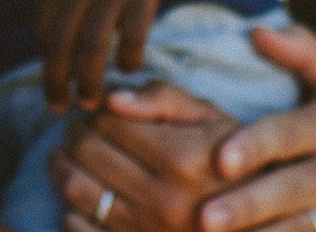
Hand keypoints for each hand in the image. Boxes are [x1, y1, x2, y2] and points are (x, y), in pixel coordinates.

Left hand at [36, 0, 174, 109]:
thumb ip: (58, 5)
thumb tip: (48, 50)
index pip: (43, 33)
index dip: (46, 64)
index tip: (53, 90)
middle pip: (61, 44)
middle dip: (58, 82)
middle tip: (63, 109)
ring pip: (91, 45)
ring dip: (88, 78)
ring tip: (90, 101)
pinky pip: (131, 34)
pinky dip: (127, 56)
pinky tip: (127, 67)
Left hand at [49, 81, 240, 230]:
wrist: (254, 221)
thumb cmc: (236, 165)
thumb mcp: (214, 122)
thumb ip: (164, 100)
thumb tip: (112, 97)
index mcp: (181, 158)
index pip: (109, 119)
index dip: (96, 109)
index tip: (98, 111)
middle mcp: (162, 198)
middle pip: (87, 150)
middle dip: (73, 133)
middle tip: (76, 129)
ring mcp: (145, 230)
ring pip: (76, 189)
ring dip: (61, 167)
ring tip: (66, 157)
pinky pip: (79, 229)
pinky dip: (70, 209)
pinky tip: (81, 199)